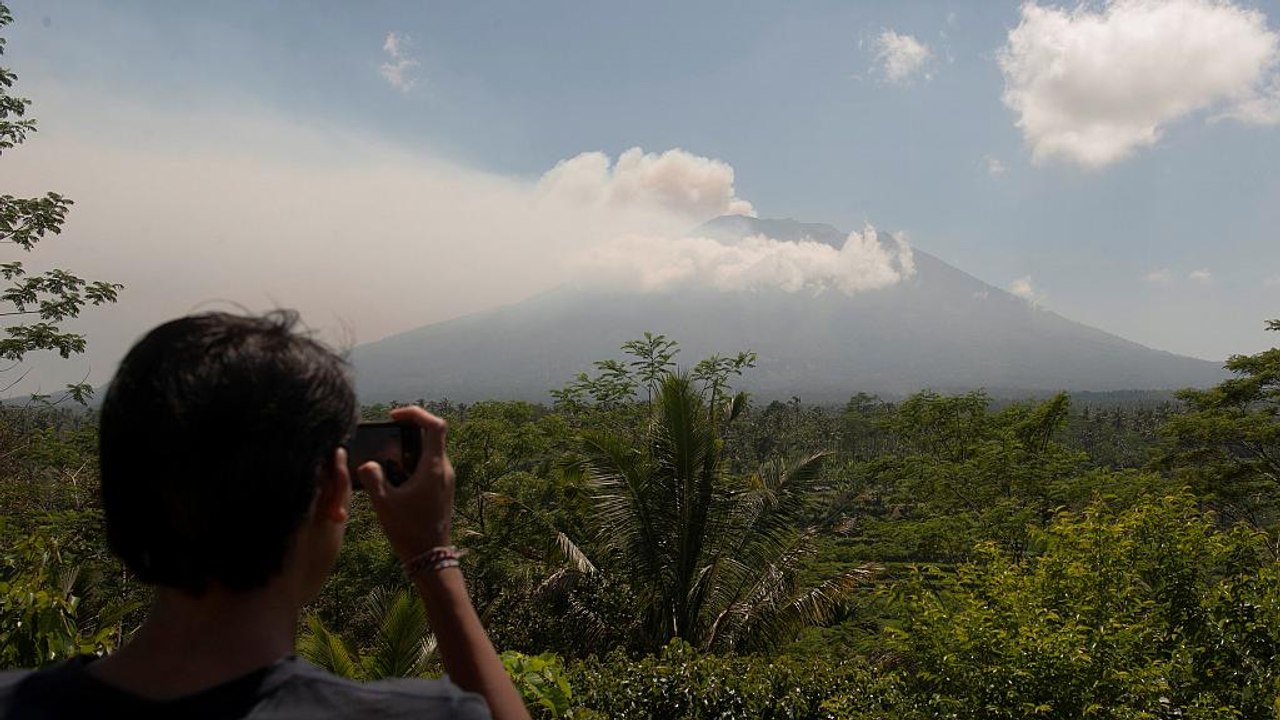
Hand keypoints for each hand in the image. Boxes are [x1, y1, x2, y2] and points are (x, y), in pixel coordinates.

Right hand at [357, 406, 454, 560]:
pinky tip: (395, 478)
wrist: (430, 556)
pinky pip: (430, 467)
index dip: (416, 413)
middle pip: (432, 436)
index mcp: (434, 467)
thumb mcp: (384, 503)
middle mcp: (445, 470)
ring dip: (409, 450)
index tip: (395, 417)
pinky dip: (413, 464)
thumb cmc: (409, 530)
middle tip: (387, 436)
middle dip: (409, 431)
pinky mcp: (442, 490)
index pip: (435, 425)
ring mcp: (446, 480)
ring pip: (430, 452)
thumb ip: (373, 478)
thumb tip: (367, 464)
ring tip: (387, 459)